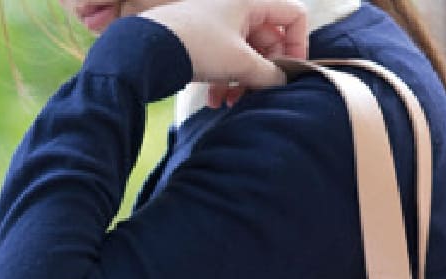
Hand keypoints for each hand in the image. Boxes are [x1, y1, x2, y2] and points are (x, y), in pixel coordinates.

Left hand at [136, 0, 306, 92]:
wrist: (148, 49)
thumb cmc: (196, 45)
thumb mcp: (240, 62)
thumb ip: (268, 73)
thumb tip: (282, 82)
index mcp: (250, 1)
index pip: (293, 15)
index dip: (297, 44)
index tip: (289, 71)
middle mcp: (237, 7)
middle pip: (269, 40)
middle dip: (264, 71)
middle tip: (257, 93)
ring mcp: (220, 24)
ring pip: (247, 54)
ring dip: (243, 82)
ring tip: (231, 101)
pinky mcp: (205, 41)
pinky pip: (226, 61)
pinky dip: (225, 81)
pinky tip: (215, 100)